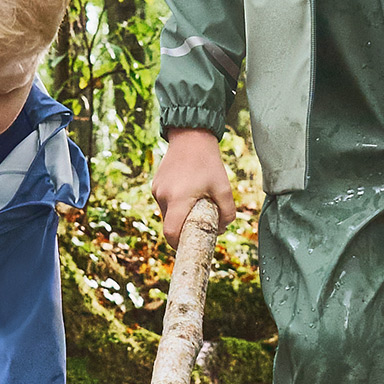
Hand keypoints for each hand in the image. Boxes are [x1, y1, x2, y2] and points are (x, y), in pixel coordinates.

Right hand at [151, 127, 234, 245]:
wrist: (191, 137)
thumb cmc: (208, 162)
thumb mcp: (223, 187)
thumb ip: (227, 212)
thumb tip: (221, 229)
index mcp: (178, 198)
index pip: (171, 232)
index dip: (178, 244)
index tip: (187, 247)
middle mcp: (163, 196)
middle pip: (169, 224)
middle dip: (183, 229)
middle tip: (200, 225)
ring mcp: (157, 190)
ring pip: (167, 214)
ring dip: (180, 216)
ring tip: (196, 203)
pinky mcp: (155, 185)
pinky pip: (165, 203)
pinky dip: (176, 205)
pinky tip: (188, 192)